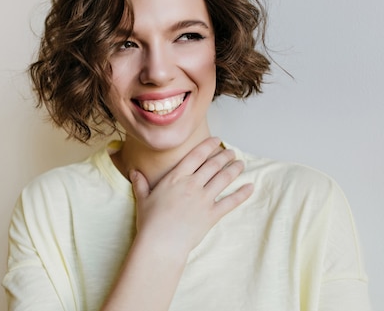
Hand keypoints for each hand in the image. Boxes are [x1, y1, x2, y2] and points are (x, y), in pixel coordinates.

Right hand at [130, 137, 252, 255]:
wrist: (161, 243)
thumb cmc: (150, 221)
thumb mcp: (143, 199)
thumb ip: (140, 183)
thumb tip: (133, 172)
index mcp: (176, 177)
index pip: (196, 155)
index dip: (208, 145)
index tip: (217, 140)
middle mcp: (192, 184)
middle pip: (213, 165)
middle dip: (224, 156)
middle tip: (231, 151)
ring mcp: (204, 199)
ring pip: (224, 179)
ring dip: (234, 169)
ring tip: (241, 163)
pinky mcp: (212, 214)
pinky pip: (231, 202)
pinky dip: (242, 194)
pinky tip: (250, 187)